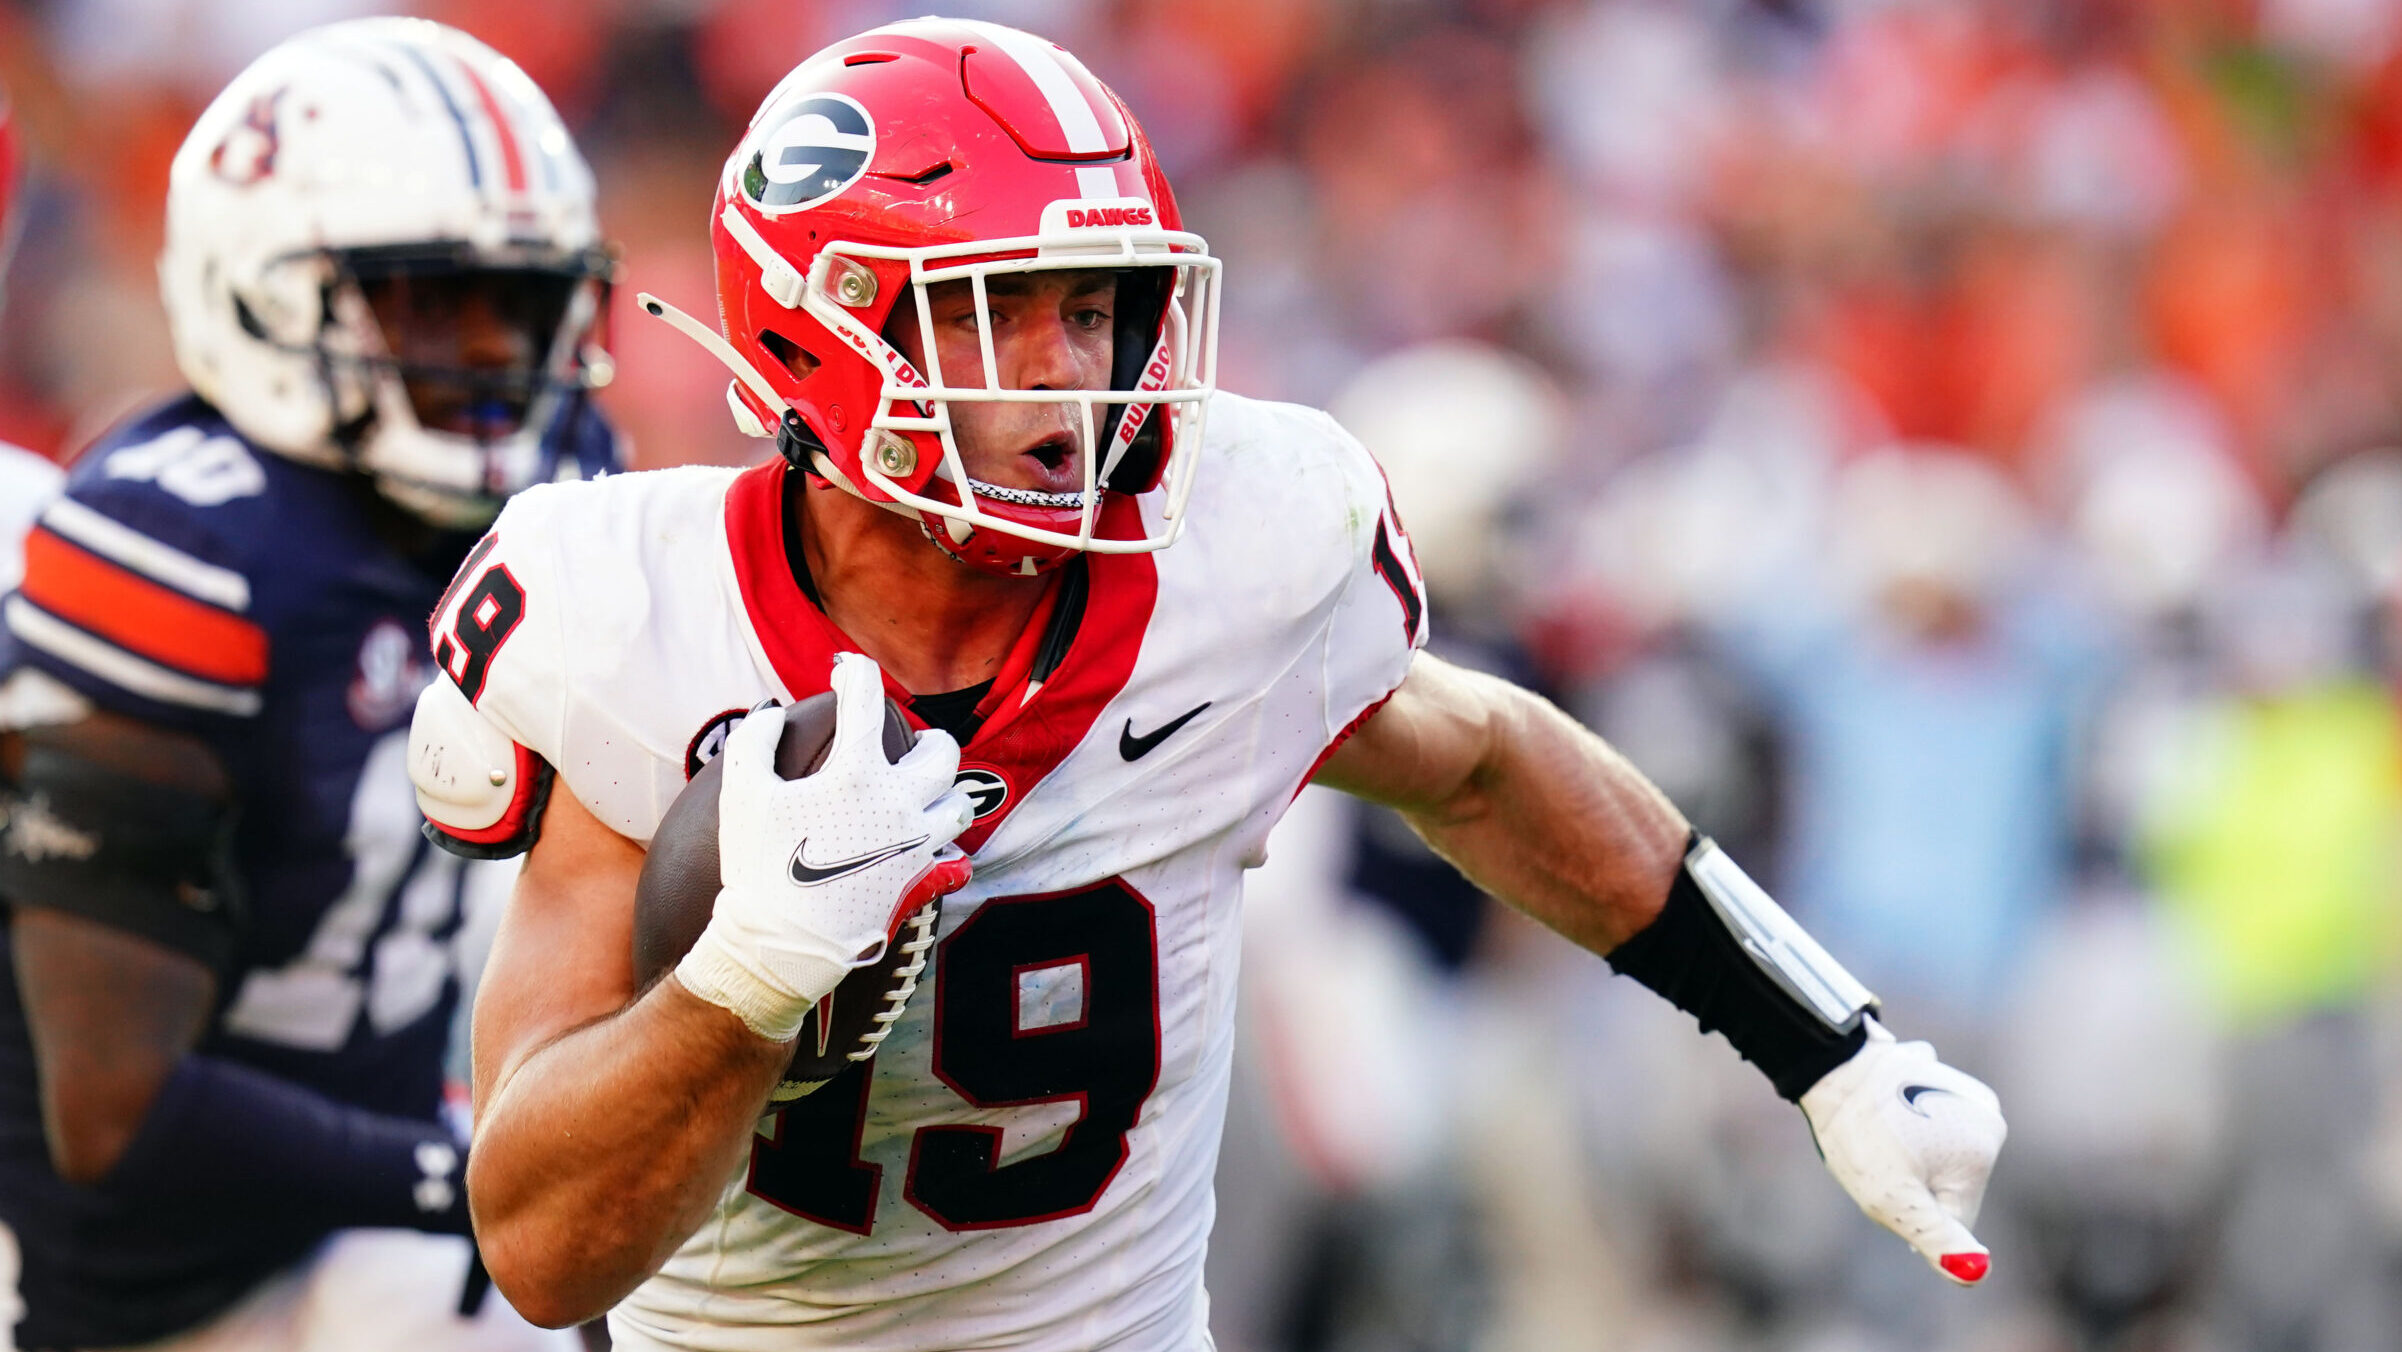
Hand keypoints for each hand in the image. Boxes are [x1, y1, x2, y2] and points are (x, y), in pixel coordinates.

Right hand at [675, 652, 974, 1041]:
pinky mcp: (921, 885)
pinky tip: (932, 849)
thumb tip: (771, 711)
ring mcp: (917, 847)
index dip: (854, 674)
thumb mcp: (742, 793)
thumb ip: (755, 741)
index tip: (845, 670)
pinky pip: (956, 863)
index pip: (866, 702)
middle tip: (911, 744)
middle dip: (928, 739)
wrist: (780, 944)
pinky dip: (949, 854)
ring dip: (945, 792)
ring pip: (960, 805)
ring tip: (923, 793)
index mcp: (857, 775)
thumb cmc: (758, 865)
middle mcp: (900, 805)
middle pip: (943, 753)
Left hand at [1800, 1018, 2005, 1285]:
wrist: (1831, 1067)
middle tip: (1881, 1159)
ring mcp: (1968, 1093)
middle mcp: (1990, 1117)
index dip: (1912, 1214)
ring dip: (1909, 1156)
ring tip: (1881, 1132)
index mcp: (1984, 1150)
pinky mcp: (1946, 1076)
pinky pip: (1930, 1122)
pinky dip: (1907, 1124)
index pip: (1955, 1219)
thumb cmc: (1859, 1136)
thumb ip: (1939, 1240)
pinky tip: (1884, 1109)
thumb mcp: (1893, 1201)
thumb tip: (1979, 1274)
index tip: (1886, 1184)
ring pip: (1939, 1156)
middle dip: (1915, 1184)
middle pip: (1951, 1184)